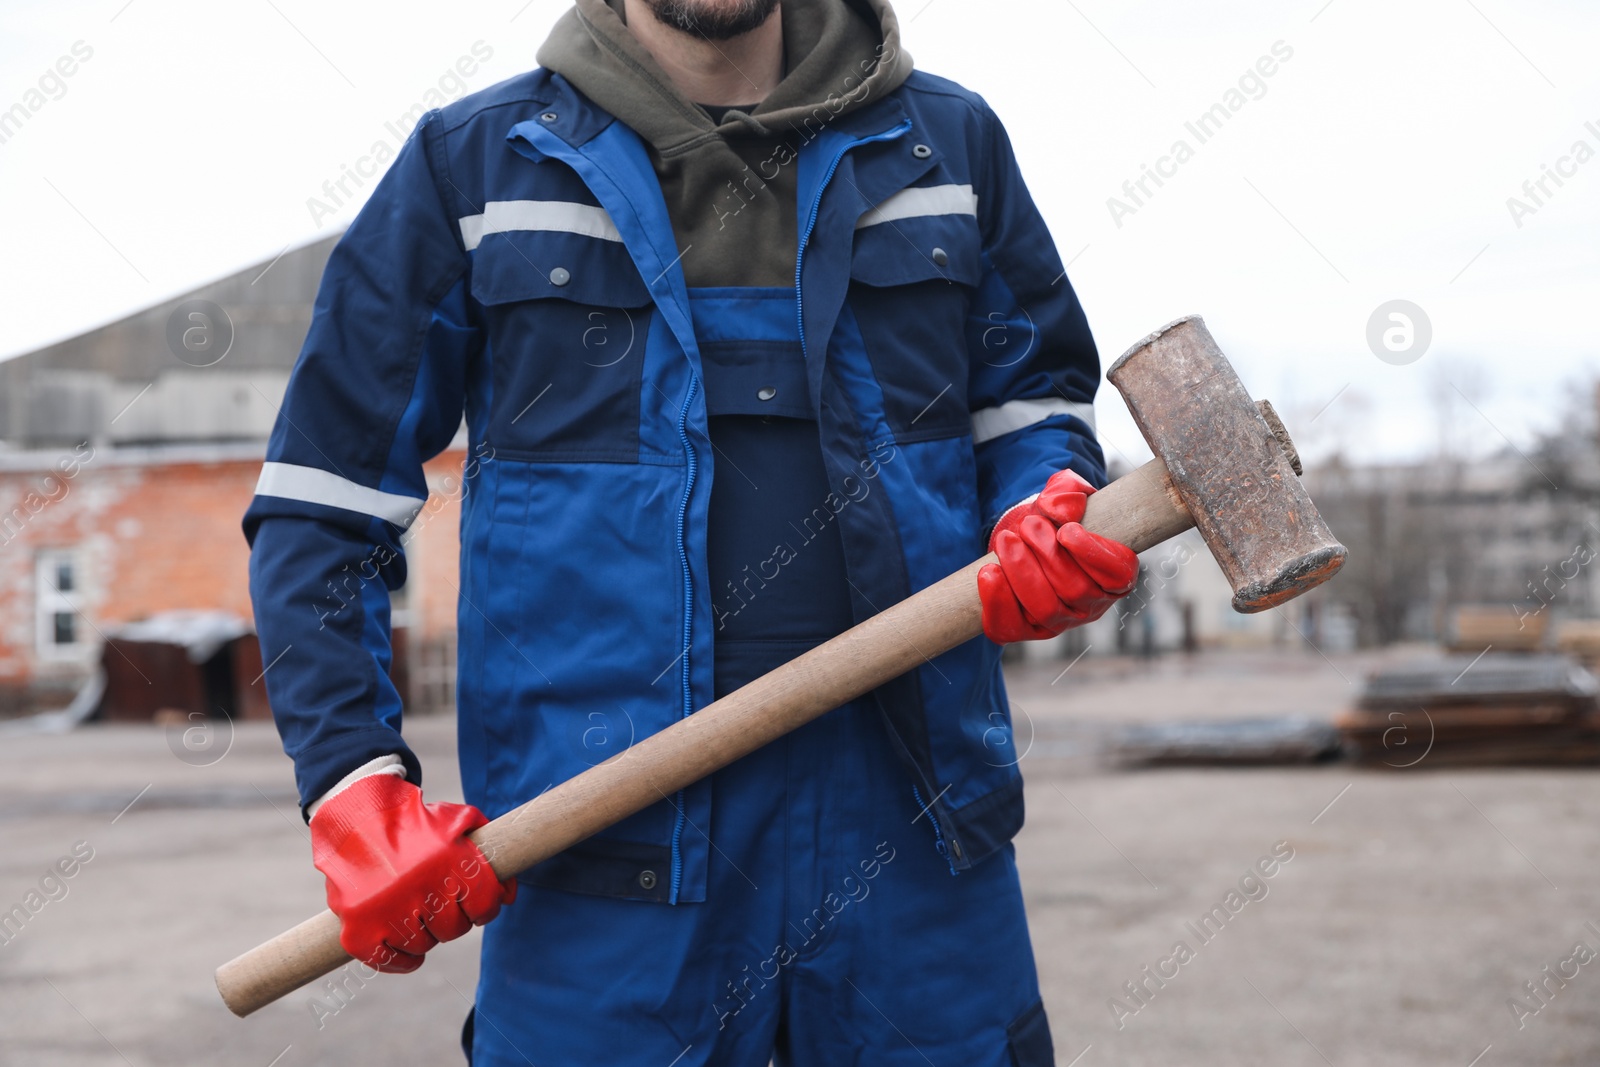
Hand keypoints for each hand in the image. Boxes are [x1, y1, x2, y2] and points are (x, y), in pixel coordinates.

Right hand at [310, 775, 514, 972]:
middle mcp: (419, 888)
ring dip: (424, 933)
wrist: (354, 817)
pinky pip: (388, 961)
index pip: (485, 905)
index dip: (484, 906)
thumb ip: (489, 852)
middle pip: (455, 928)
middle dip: (452, 916)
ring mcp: (386, 912)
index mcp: (448, 860)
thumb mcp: (457, 820)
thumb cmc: (413, 821)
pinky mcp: (357, 930)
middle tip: (438, 901)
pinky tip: (402, 942)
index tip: (475, 904)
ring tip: (414, 910)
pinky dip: (399, 958)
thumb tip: (509, 896)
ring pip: (424, 945)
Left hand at [978, 470, 1138, 642]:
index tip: (1067, 531)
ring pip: (1046, 609)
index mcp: (1114, 574)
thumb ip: (1068, 492)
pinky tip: (989, 572)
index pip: (1118, 574)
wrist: (1022, 536)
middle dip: (1048, 554)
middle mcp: (1092, 604)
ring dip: (1023, 572)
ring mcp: (1060, 621)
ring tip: (1007, 540)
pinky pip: (1011, 628)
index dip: (1093, 554)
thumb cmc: (1052, 519)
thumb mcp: (1064, 495)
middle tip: (1029, 525)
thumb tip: (1059, 508)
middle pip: (1076, 590)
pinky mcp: (1026, 629)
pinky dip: (998, 601)